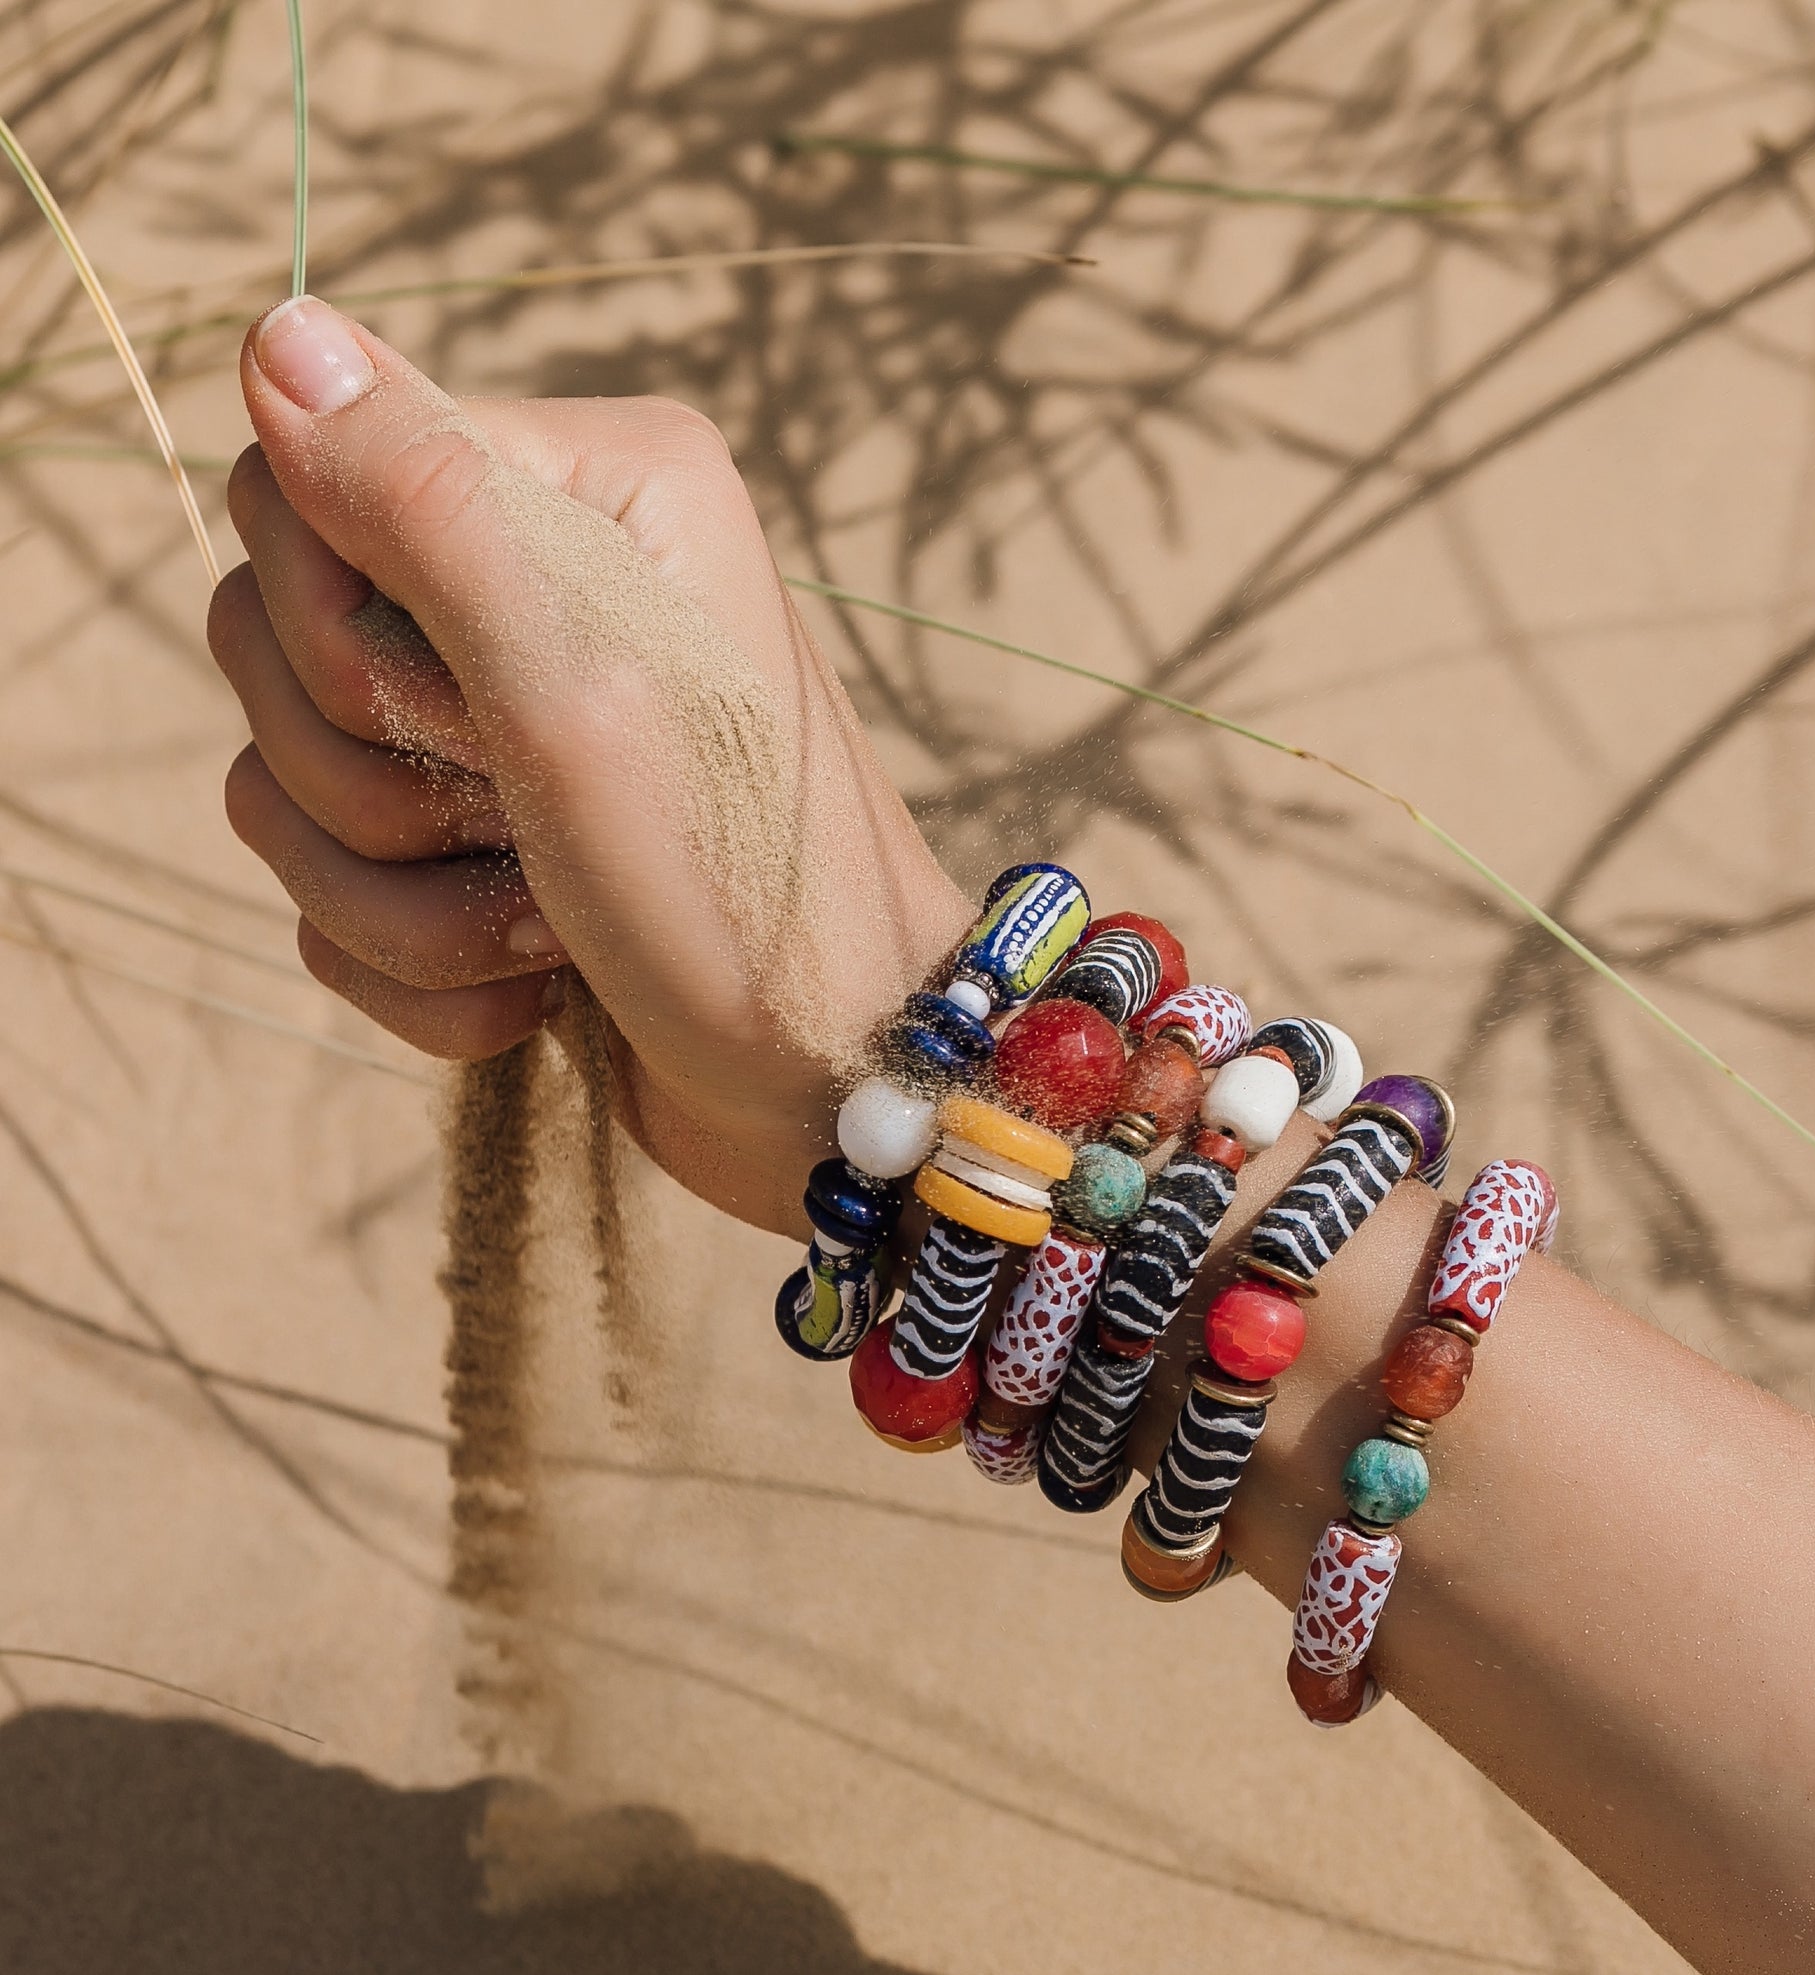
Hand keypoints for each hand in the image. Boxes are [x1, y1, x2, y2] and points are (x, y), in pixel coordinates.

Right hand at [210, 296, 972, 1233]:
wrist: (835, 1095)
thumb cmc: (741, 893)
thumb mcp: (580, 691)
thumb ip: (427, 507)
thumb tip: (280, 333)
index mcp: (591, 486)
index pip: (303, 482)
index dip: (342, 629)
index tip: (475, 717)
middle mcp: (544, 575)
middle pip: (274, 632)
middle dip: (378, 781)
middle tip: (526, 832)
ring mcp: (501, 716)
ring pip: (288, 778)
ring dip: (397, 899)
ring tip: (544, 934)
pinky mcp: (472, 842)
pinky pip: (329, 887)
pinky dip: (413, 965)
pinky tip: (532, 996)